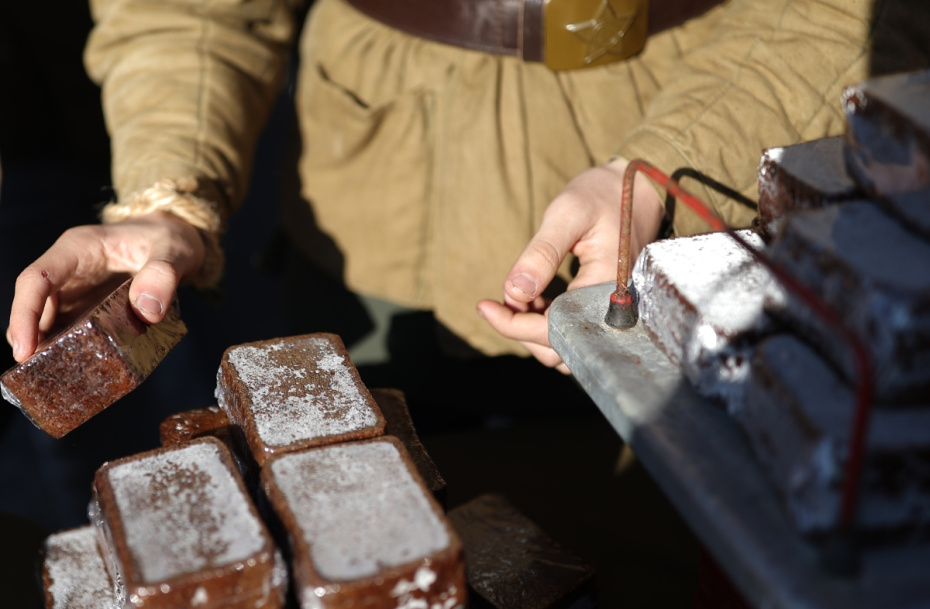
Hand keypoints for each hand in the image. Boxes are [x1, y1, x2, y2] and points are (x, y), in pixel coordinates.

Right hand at [6, 211, 205, 361]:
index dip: (25, 313)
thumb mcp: (175, 250)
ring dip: (47, 347)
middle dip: (28, 337)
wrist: (179, 241)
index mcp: (79, 249)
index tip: (24, 349)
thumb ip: (164, 275)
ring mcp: (78, 290)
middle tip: (36, 372)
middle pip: (34, 304)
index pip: (36, 279)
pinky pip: (72, 329)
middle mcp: (70, 270)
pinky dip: (71, 347)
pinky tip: (78, 367)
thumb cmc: (170, 239)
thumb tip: (148, 311)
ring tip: (54, 375)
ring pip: (48, 320)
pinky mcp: (90, 307)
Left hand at [477, 157, 663, 372]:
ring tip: (515, 296)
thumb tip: (515, 292)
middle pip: (559, 349)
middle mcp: (612, 310)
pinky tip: (532, 296)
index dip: (515, 325)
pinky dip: (545, 321)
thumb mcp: (568, 213)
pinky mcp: (602, 310)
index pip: (555, 329)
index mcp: (607, 288)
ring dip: (532, 329)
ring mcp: (609, 313)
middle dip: (521, 330)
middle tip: (495, 302)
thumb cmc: (601, 196)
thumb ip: (542, 253)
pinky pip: (572, 331)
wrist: (635, 190)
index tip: (484, 306)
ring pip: (564, 346)